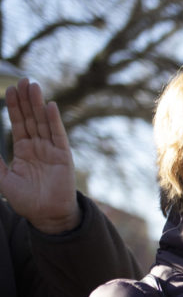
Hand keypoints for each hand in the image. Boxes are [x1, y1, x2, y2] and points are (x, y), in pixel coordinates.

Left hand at [0, 78, 77, 233]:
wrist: (47, 216)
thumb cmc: (26, 201)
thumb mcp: (3, 179)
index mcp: (24, 151)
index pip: (19, 124)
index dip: (14, 107)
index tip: (10, 89)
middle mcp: (39, 147)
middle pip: (31, 118)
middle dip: (26, 100)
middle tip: (23, 80)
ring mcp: (52, 151)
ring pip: (44, 123)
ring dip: (38, 104)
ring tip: (34, 86)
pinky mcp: (63, 157)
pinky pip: (58, 135)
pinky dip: (54, 121)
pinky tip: (50, 106)